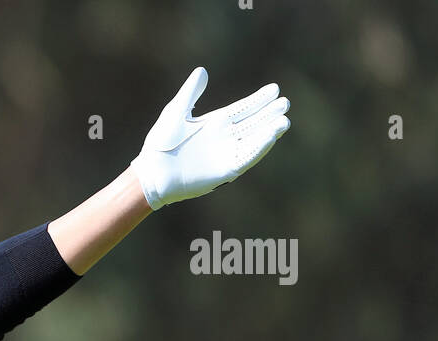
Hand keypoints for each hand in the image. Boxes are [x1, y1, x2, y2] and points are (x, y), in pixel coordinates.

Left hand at [130, 67, 290, 210]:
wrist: (153, 172)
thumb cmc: (160, 143)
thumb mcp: (176, 112)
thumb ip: (190, 93)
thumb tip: (202, 70)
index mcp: (215, 123)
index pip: (243, 109)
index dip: (258, 100)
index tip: (274, 89)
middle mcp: (224, 138)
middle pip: (253, 123)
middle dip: (269, 113)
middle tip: (285, 102)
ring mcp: (226, 154)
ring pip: (254, 140)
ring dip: (269, 131)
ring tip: (284, 120)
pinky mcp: (225, 170)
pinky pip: (246, 157)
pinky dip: (259, 147)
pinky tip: (271, 136)